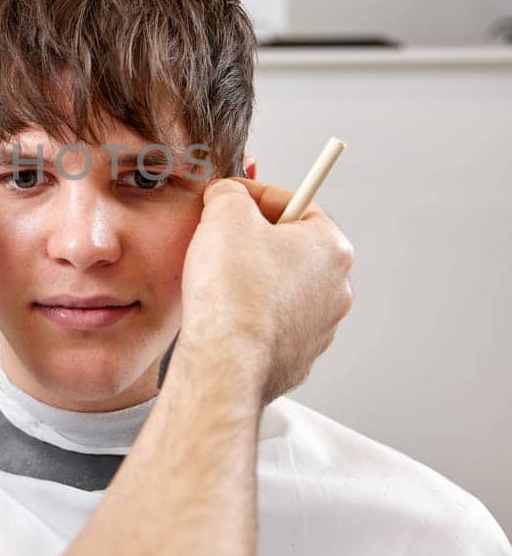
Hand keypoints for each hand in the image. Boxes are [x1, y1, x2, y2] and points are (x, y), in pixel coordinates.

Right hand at [179, 177, 353, 405]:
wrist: (225, 362)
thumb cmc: (232, 292)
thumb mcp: (225, 213)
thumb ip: (230, 193)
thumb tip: (227, 195)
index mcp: (331, 248)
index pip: (297, 203)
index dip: (256, 195)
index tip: (230, 198)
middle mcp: (336, 289)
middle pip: (292, 246)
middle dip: (256, 238)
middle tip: (222, 238)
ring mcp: (319, 328)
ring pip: (283, 287)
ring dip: (255, 278)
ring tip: (220, 280)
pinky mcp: (297, 358)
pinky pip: (273, 324)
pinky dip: (252, 315)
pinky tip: (226, 315)